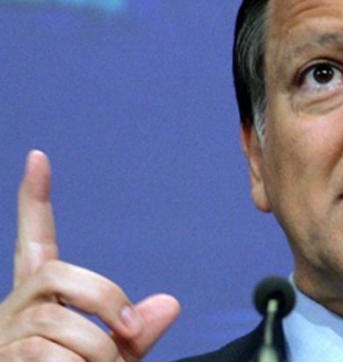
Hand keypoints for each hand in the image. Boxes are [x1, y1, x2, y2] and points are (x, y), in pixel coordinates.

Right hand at [0, 151, 179, 360]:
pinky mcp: (4, 359)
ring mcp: (4, 336)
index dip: (35, 200)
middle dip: (105, 302)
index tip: (39, 158)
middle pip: (62, 276)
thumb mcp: (114, 358)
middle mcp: (15, 308)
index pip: (35, 239)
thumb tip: (170, 304)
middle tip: (126, 337)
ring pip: (61, 326)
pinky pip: (48, 357)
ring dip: (96, 355)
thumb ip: (135, 332)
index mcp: (41, 299)